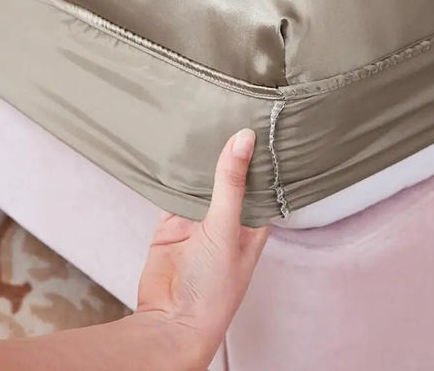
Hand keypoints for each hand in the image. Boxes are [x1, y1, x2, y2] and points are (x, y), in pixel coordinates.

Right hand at [136, 128, 268, 367]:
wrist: (171, 321)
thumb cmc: (214, 287)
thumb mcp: (227, 228)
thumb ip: (231, 183)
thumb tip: (244, 139)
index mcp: (253, 223)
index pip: (261, 182)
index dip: (260, 156)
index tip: (261, 123)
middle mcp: (228, 220)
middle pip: (229, 179)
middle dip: (228, 154)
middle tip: (229, 113)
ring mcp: (199, 221)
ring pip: (201, 183)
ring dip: (201, 163)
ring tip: (204, 123)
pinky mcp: (172, 223)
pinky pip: (174, 193)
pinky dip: (174, 176)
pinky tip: (176, 152)